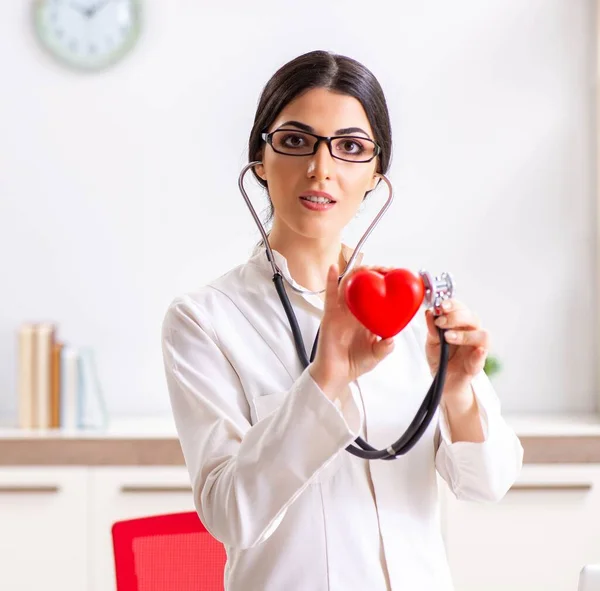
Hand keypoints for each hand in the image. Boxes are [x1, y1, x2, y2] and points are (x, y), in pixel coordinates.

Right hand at [309, 264, 394, 400]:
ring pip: (348, 285)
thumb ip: (385, 347)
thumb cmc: (354, 363)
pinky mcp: (329, 314)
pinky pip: (329, 295)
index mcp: (367, 318)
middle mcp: (354, 312)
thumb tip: (391, 338)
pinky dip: (330, 280)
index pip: (377, 295)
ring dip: (357, 273)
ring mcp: (341, 311)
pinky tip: (333, 268)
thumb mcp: (376, 355)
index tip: (397, 277)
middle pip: (363, 285)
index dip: (386, 283)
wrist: (335, 374)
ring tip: (367, 268)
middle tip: (385, 270)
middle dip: (374, 273)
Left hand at [424, 299, 489, 401]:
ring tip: (448, 337)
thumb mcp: (431, 342)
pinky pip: (482, 358)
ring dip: (465, 334)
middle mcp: (471, 333)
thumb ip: (431, 329)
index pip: (461, 308)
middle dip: (456, 317)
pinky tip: (476, 351)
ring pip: (483, 335)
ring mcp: (476, 349)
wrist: (443, 380)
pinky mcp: (476, 365)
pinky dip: (480, 353)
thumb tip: (429, 313)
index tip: (441, 306)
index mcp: (460, 325)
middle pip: (472, 318)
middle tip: (440, 322)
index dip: (453, 304)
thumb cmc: (440, 357)